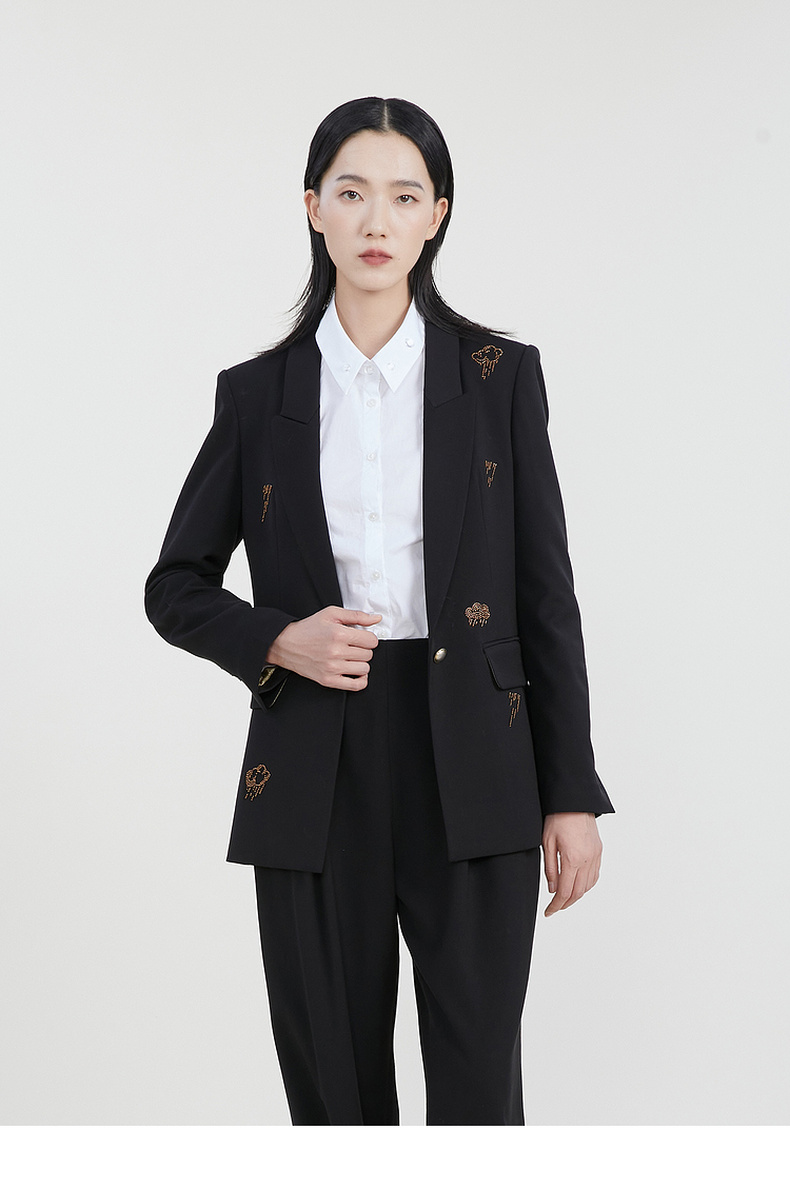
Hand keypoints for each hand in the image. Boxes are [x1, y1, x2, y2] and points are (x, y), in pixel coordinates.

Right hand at [266, 606, 381, 690]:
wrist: (286, 644)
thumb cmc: (308, 629)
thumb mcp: (331, 614)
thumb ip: (357, 616)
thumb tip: (376, 619)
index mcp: (338, 634)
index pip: (371, 640)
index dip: (368, 638)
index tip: (361, 637)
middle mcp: (336, 652)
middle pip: (369, 655)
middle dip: (363, 649)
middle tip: (353, 646)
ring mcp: (332, 668)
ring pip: (365, 669)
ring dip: (361, 663)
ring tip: (350, 657)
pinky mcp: (328, 680)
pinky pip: (355, 685)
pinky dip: (360, 680)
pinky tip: (355, 672)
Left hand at [541, 812, 601, 916]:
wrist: (574, 801)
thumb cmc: (557, 818)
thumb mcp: (547, 843)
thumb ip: (550, 868)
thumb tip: (553, 889)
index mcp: (573, 859)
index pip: (565, 892)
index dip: (556, 905)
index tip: (548, 912)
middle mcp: (587, 860)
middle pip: (579, 893)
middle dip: (566, 903)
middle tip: (555, 908)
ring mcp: (595, 855)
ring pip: (589, 886)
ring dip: (577, 895)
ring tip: (564, 898)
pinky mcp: (599, 850)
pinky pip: (595, 875)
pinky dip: (586, 885)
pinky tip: (578, 885)